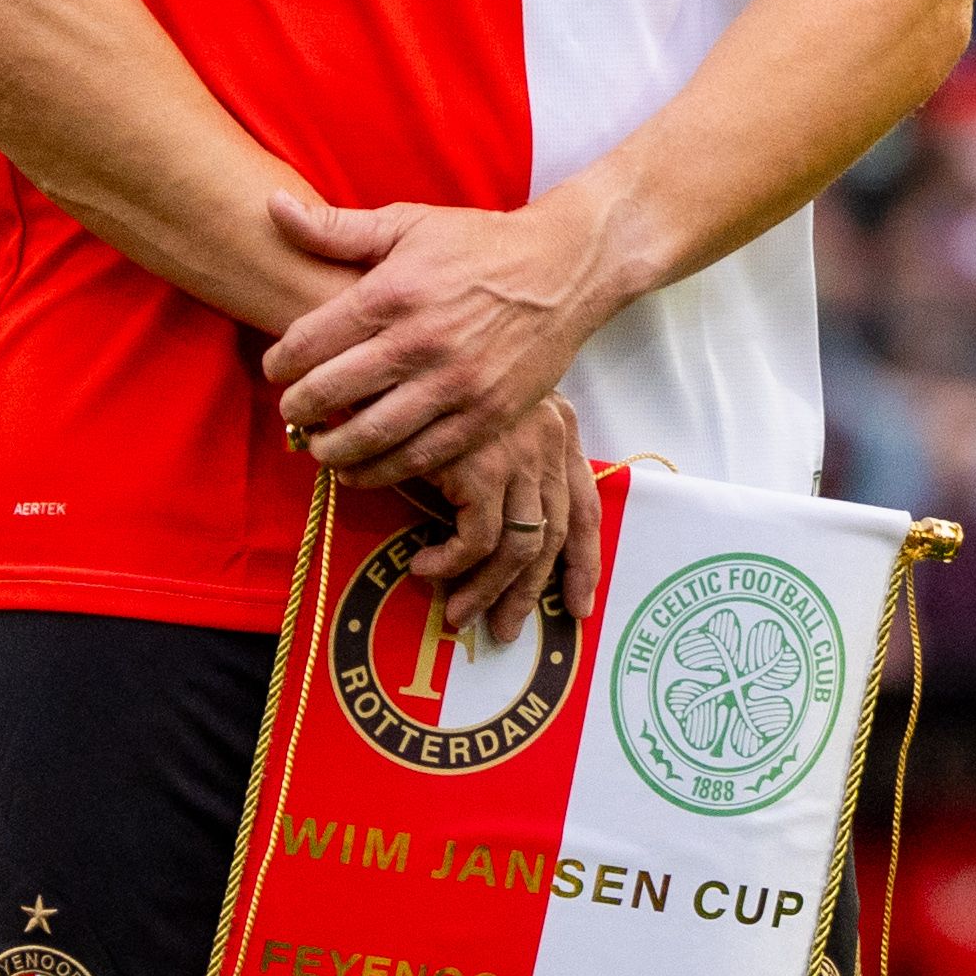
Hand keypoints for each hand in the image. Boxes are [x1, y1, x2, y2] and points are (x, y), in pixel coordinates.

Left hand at [261, 177, 633, 488]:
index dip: (279, 363)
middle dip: (297, 410)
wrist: (567, 268)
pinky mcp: (487, 415)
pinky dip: (382, 470)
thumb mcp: (409, 224)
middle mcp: (421, 342)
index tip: (277, 369)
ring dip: (331, 450)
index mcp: (393, 293)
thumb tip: (271, 206)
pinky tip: (362, 468)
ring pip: (371, 435)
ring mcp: (457, 383)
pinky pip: (422, 457)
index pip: (307, 343)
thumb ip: (335, 227)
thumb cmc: (481, 245)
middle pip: (330, 393)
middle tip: (292, 413)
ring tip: (319, 447)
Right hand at [401, 394, 600, 639]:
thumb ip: (497, 467)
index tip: (576, 604)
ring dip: (485, 591)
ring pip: (520, 548)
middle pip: (556, 536)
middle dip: (531, 591)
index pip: (583, 508)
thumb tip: (494, 541)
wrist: (392, 346)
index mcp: (557, 432)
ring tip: (456, 615)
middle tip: (506, 629)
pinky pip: (478, 540)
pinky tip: (423, 568)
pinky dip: (451, 564)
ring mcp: (520, 455)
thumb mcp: (478, 425)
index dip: (583, 562)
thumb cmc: (426, 385)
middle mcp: (549, 442)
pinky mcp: (484, 466)